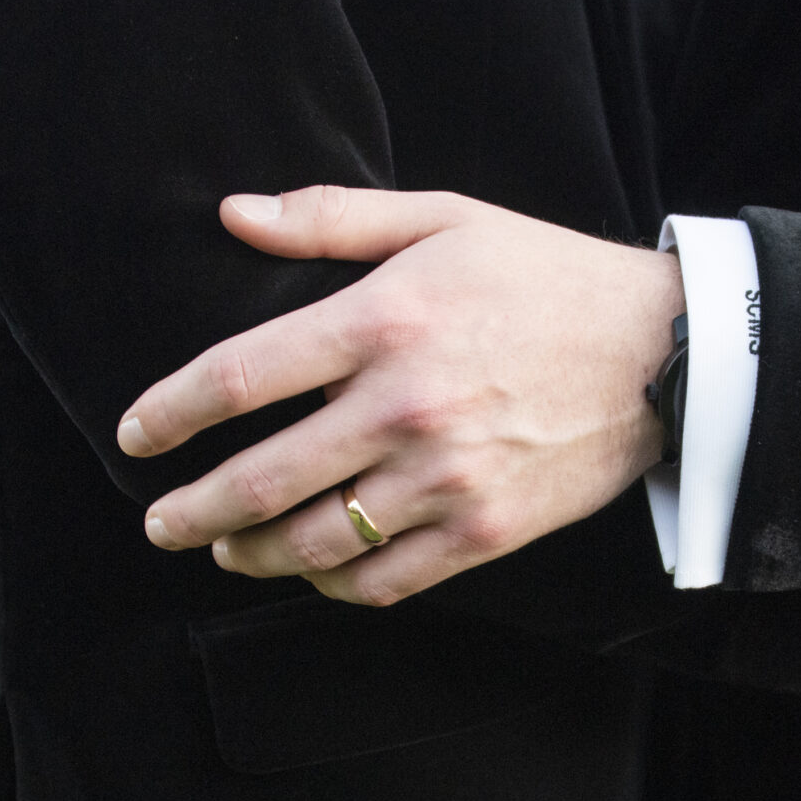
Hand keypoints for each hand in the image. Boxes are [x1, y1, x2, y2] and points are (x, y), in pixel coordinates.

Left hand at [119, 186, 683, 604]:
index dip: (168, 412)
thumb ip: (332, 218)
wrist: (664, 353)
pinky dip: (333, 585)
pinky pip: (384, 579)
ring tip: (225, 552)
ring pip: (314, 543)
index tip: (136, 434)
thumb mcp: (444, 217)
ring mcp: (446, 477)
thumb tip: (232, 214)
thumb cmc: (546, 274)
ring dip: (251, 556)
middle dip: (191, 511)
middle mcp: (404, 406)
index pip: (238, 377)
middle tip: (159, 522)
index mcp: (384, 320)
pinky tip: (313, 573)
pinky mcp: (485, 529)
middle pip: (259, 479)